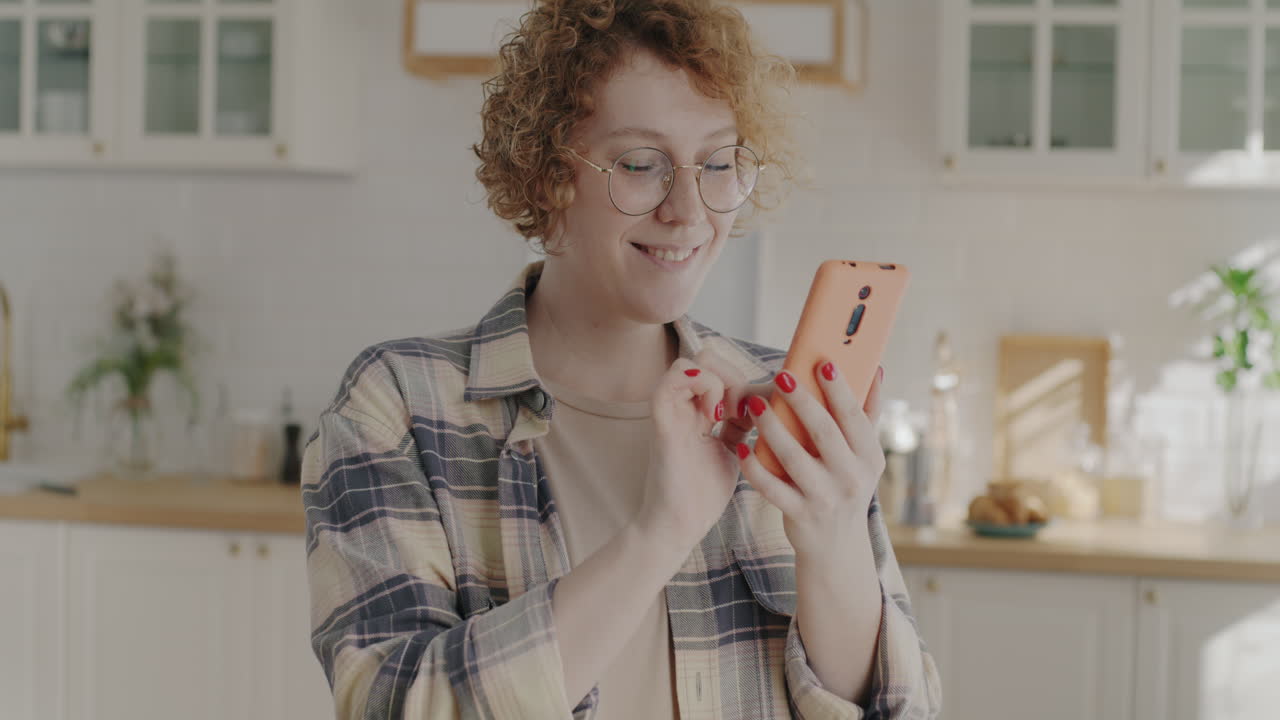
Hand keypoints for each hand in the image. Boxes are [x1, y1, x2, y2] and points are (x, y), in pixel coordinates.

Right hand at [635, 348, 773, 553]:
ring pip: (694, 360)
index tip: (765, 409)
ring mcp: (672, 410)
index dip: (749, 381)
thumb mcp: (735, 450)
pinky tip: (715, 417)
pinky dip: (703, 386)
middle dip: (736, 376)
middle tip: (746, 412)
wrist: (679, 526)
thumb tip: (777, 399)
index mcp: (699, 410)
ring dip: (721, 380)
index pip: (724, 369)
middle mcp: (683, 404)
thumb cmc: (704, 493)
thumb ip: (745, 424)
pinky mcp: (663, 420)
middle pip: (710, 357)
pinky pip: (675, 378)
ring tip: (730, 414)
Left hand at [735, 360, 886, 559]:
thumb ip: (868, 414)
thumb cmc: (846, 486)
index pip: (855, 417)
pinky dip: (755, 467)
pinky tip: (742, 447)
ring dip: (772, 428)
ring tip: (755, 404)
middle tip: (781, 376)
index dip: (839, 390)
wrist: (837, 545)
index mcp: (869, 457)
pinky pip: (772, 487)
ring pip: (793, 457)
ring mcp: (824, 497)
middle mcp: (850, 477)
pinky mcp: (799, 514)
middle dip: (801, 402)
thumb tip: (877, 369)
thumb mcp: (865, 456)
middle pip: (823, 432)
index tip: (823, 364)